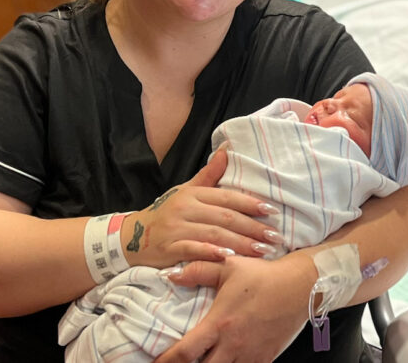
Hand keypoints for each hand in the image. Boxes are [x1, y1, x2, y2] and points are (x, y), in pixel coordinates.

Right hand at [122, 146, 284, 268]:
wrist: (132, 237)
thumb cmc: (167, 213)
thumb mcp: (186, 191)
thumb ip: (209, 175)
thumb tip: (227, 149)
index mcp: (193, 194)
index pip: (227, 197)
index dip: (250, 204)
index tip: (272, 211)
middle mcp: (185, 209)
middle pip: (225, 218)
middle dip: (253, 228)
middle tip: (275, 237)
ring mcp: (177, 228)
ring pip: (214, 235)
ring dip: (240, 244)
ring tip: (262, 250)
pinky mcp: (169, 248)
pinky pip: (193, 250)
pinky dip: (211, 254)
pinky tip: (229, 258)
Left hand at [154, 254, 316, 362]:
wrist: (301, 286)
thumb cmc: (263, 275)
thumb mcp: (229, 266)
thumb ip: (198, 271)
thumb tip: (171, 275)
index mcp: (219, 324)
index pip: (185, 352)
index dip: (166, 362)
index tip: (157, 362)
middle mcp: (233, 344)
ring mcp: (251, 354)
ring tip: (206, 361)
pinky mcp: (266, 358)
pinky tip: (229, 361)